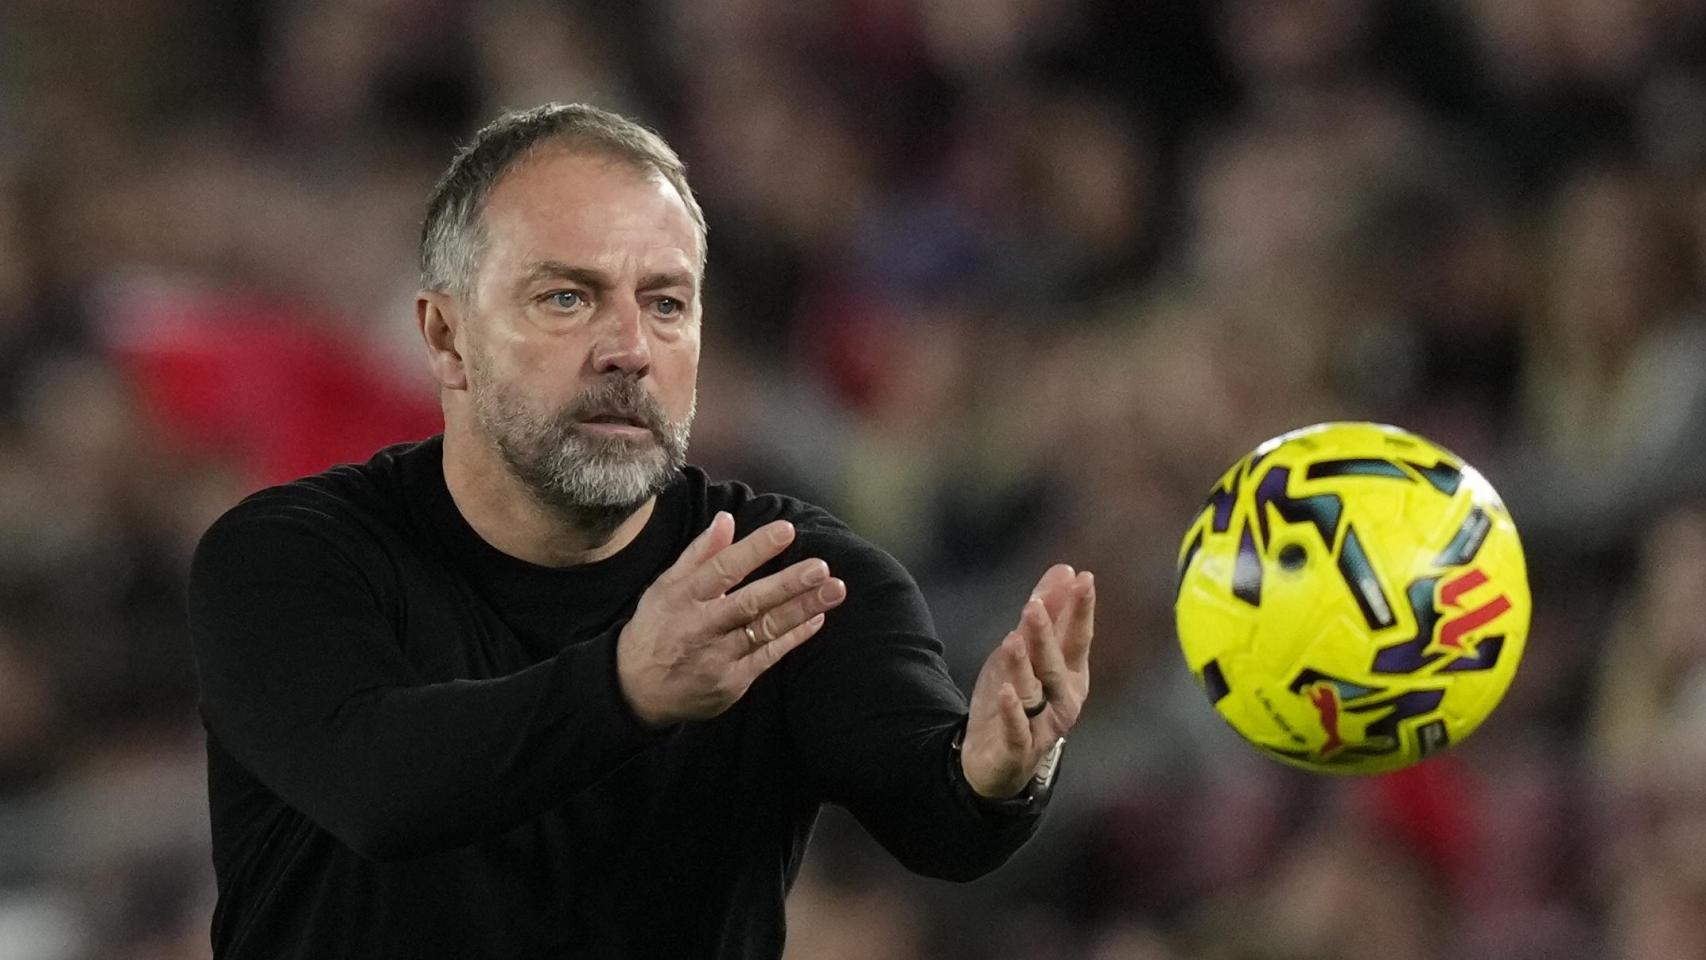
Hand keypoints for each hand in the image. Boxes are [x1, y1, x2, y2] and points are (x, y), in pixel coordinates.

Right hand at [617, 512, 845, 726]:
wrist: (636, 692)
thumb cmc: (656, 629)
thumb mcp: (665, 587)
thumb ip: (699, 555)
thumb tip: (727, 519)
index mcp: (682, 598)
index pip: (722, 569)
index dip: (755, 549)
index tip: (786, 530)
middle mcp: (701, 627)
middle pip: (749, 603)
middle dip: (787, 585)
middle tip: (820, 567)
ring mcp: (718, 658)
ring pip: (765, 630)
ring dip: (802, 609)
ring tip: (834, 590)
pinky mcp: (732, 683)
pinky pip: (769, 656)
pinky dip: (794, 636)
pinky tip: (817, 618)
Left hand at [960, 564, 1093, 797]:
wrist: (995, 756)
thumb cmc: (1019, 698)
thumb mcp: (1027, 651)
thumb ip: (1047, 614)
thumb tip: (1065, 570)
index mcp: (1070, 673)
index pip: (1078, 637)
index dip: (1081, 609)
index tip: (1084, 578)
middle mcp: (1063, 698)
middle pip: (1055, 662)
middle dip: (1046, 633)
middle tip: (1035, 604)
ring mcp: (1042, 725)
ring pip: (1034, 691)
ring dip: (1023, 666)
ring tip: (1013, 639)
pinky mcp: (1018, 748)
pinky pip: (1017, 729)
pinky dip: (1012, 711)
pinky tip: (1004, 691)